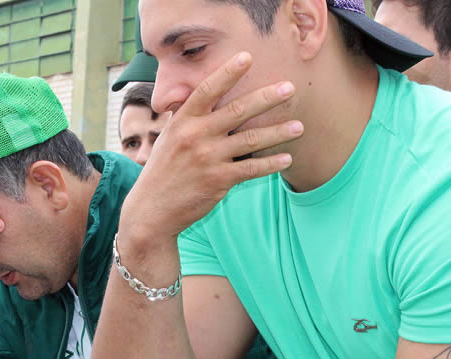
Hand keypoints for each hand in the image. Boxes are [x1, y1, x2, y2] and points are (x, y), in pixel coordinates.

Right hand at [123, 52, 302, 240]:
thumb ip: (186, 118)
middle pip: (237, 110)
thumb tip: (202, 96)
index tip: (247, 57)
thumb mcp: (168, 138)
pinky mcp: (218, 181)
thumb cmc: (161, 171)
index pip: (206, 90)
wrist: (152, 209)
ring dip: (278, 133)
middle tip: (290, 88)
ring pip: (251, 140)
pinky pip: (251, 169)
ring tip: (299, 127)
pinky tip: (286, 159)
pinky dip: (271, 164)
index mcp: (182, 122)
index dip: (227, 73)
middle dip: (266, 98)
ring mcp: (208, 158)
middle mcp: (195, 136)